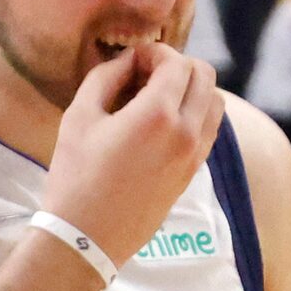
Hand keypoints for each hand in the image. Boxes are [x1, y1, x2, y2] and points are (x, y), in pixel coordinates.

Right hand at [43, 43, 224, 271]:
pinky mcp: (192, 173)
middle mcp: (186, 132)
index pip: (177, 62)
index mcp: (158, 114)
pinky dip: (196, 114)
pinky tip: (164, 123)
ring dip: (192, 90)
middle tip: (146, 75)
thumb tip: (128, 60)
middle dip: (177, 65)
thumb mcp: (80, 116)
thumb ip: (107, 77)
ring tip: (158, 98)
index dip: (154, 52)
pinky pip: (209, 130)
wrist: (86, 237)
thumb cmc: (76, 176)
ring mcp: (194, 155)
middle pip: (204, 76)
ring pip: (215, 102)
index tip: (132, 60)